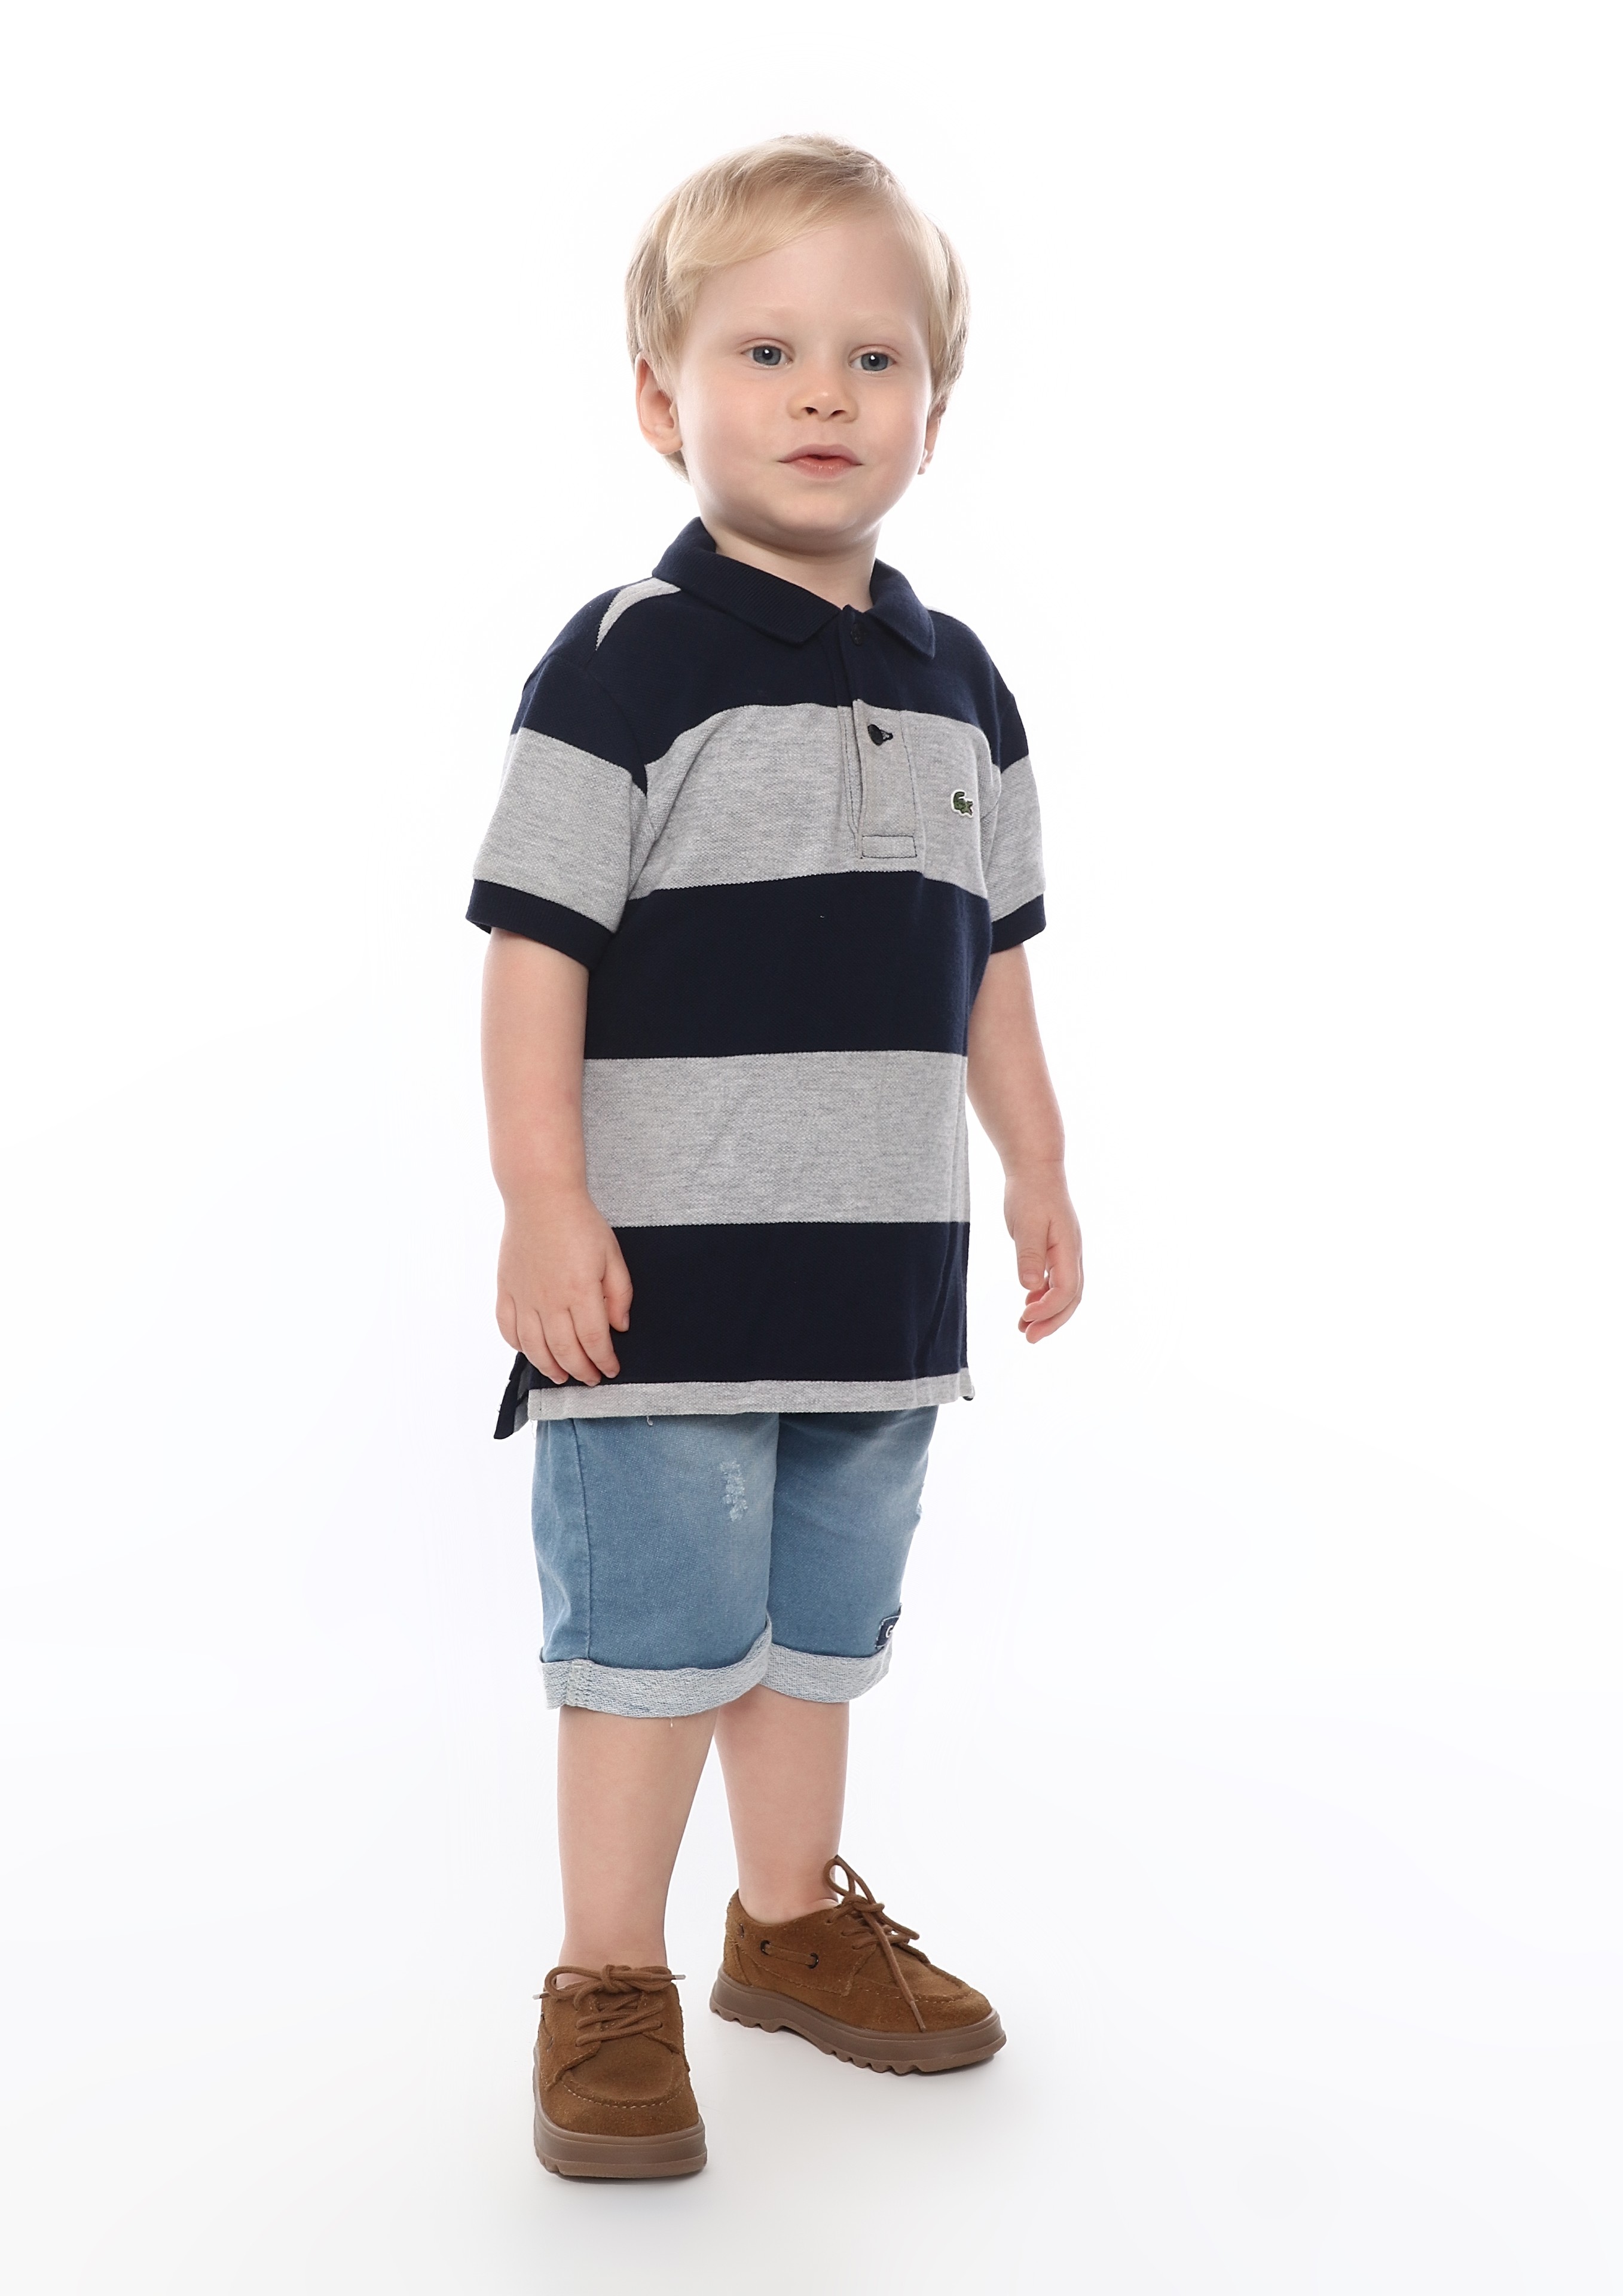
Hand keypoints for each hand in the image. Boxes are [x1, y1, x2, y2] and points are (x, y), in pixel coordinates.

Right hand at [495, 1191, 631, 1385]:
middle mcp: (550, 1300)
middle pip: (565, 1351)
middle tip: (591, 1379)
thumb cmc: (580, 1223)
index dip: (603, 1361)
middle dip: (581, 1370)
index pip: (594, 1340)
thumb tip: (619, 1327)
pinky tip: (531, 1351)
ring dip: (550, 1367)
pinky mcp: (506, 1289)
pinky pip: (508, 1328)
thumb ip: (619, 1294)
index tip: (611, 1369)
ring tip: (562, 1376)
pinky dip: (519, 1345)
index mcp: (580, 1291)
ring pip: (535, 1347)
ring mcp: (524, 1297)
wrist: (540, 1197)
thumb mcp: (612, 1255)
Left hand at [1005, 1169, 1082, 1342]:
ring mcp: (1066, 1253)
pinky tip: (1028, 1305)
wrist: (1035, 1169)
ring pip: (1065, 1292)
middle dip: (1052, 1321)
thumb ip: (1029, 1255)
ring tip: (1023, 1328)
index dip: (1048, 1309)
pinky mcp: (1055, 1250)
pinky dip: (1043, 1297)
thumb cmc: (1030, 1193)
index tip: (1025, 1317)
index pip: (1066, 1290)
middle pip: (1071, 1298)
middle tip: (1029, 1338)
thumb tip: (1029, 1287)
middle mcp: (1072, 1254)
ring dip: (1047, 1313)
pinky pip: (1055, 1282)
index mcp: (1068, 1248)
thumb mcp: (1025, 1224)